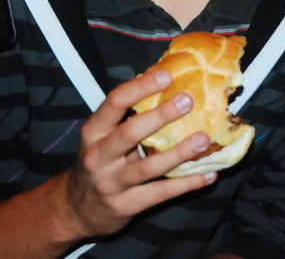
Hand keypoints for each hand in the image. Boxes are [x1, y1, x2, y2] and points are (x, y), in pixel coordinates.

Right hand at [63, 70, 217, 238]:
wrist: (76, 210)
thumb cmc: (98, 162)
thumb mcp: (101, 137)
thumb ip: (126, 118)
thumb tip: (168, 87)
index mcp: (94, 132)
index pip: (114, 103)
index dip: (140, 87)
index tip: (166, 76)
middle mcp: (99, 157)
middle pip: (130, 133)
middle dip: (160, 116)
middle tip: (187, 101)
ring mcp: (111, 183)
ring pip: (148, 167)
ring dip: (179, 153)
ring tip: (203, 139)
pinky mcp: (126, 205)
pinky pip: (160, 193)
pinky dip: (186, 184)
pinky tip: (208, 175)